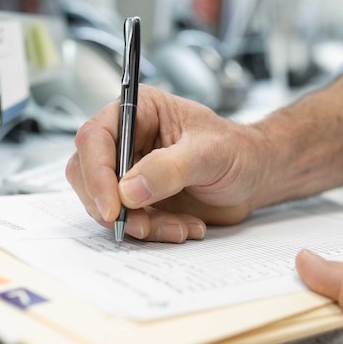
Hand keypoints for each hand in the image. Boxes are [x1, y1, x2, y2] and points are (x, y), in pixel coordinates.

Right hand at [66, 85, 266, 242]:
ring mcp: (130, 172)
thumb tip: (129, 189)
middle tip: (142, 225)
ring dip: (138, 224)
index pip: (95, 137)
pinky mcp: (139, 200)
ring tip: (179, 227)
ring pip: (104, 204)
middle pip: (87, 173)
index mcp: (140, 112)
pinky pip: (128, 222)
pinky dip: (153, 232)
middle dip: (112, 206)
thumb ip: (169, 168)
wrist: (256, 176)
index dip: (96, 172)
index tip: (112, 206)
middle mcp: (128, 140)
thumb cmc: (238, 151)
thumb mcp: (210, 154)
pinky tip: (186, 227)